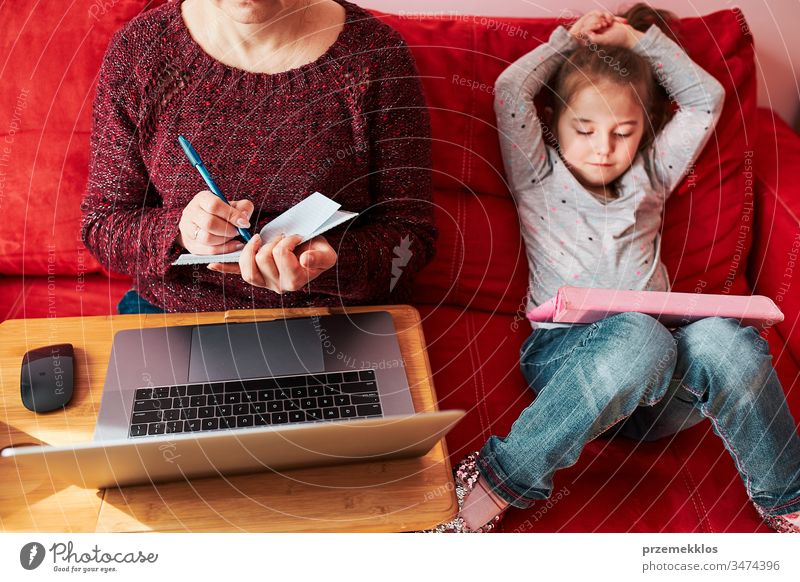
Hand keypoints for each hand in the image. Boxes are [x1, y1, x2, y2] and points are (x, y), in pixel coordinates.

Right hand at [177, 190, 253, 254]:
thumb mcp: (233, 205)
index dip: (232, 215)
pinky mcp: (190, 245)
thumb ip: (243, 208)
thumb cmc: (222, 213)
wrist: (204, 223)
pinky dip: (224, 249)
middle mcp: (191, 212)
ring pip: (207, 238)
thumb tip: (244, 218)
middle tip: (237, 231)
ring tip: (233, 237)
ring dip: (225, 240)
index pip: (214, 205)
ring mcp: (188, 229)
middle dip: (228, 229)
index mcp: (202, 198)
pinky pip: (208, 251)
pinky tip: (234, 245)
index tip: (245, 223)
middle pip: (209, 223)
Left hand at [207, 234, 337, 293]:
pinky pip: (235, 273)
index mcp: (295, 281)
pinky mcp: (254, 275)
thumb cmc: (318, 251)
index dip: (287, 241)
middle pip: (262, 260)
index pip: (281, 256)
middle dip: (272, 241)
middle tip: (283, 236)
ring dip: (250, 249)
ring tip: (259, 240)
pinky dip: (224, 268)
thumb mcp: (327, 253)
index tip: (296, 237)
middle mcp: (278, 285)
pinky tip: (212, 264)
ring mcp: (264, 282)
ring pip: (247, 269)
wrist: (312, 252)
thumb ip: (320, 258)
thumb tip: (304, 259)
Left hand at [569, 11, 637, 47]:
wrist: (629, 36)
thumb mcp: (604, 40)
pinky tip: (612, 20)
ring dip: (602, 17)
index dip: (591, 25)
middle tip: (604, 24)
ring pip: (596, 16)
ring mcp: (601, 26)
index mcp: (593, 38)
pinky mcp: (607, 21)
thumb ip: (594, 38)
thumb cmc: (617, 39)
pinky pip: (603, 14)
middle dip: (596, 20)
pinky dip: (607, 15)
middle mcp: (596, 32)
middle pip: (589, 21)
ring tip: (609, 23)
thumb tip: (585, 32)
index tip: (600, 26)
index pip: (584, 29)